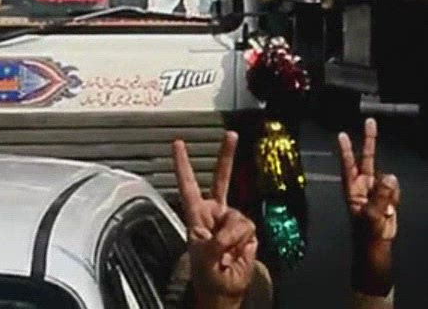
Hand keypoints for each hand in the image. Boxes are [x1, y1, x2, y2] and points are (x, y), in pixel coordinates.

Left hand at [173, 133, 258, 308]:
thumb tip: (228, 231)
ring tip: (226, 252)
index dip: (183, 164)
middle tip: (230, 135)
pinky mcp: (247, 231)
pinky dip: (243, 242)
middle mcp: (214, 214)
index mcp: (196, 217)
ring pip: (238, 216)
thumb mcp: (203, 259)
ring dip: (234, 236)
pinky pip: (249, 229)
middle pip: (221, 179)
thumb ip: (214, 242)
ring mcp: (231, 221)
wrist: (225, 292)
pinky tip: (238, 252)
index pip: (188, 185)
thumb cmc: (208, 278)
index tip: (178, 144)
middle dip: (227, 156)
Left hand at [338, 118, 398, 295]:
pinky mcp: (388, 198)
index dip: (346, 151)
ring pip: (387, 178)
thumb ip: (382, 195)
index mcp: (353, 191)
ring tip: (386, 209)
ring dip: (389, 189)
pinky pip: (395, 189)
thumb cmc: (367, 235)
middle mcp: (363, 187)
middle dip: (370, 141)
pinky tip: (391, 210)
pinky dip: (395, 197)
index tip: (341, 134)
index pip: (349, 166)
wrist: (377, 249)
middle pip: (367, 160)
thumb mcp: (372, 216)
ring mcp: (376, 192)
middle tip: (370, 122)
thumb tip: (390, 177)